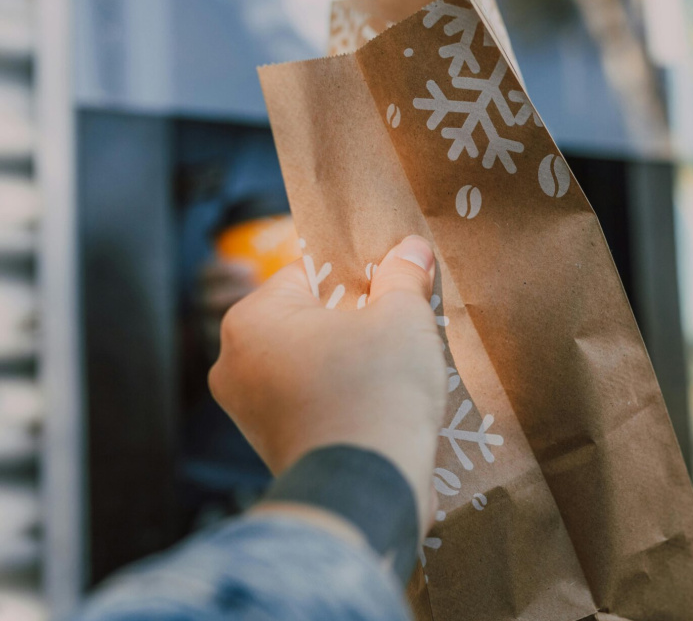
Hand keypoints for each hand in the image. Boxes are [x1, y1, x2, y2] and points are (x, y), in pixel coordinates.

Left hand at [209, 236, 445, 533]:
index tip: (393, 288)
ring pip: (309, 364)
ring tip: (392, 371)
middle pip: (308, 320)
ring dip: (348, 362)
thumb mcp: (403, 318)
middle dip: (354, 322)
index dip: (360, 276)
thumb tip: (410, 249)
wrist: (366, 491)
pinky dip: (340, 399)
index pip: (311, 273)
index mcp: (251, 318)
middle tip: (398, 330)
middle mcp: (234, 362)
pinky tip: (378, 405)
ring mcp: (248, 411)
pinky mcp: (271, 447)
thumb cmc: (376, 392)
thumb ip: (404, 275)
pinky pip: (309, 403)